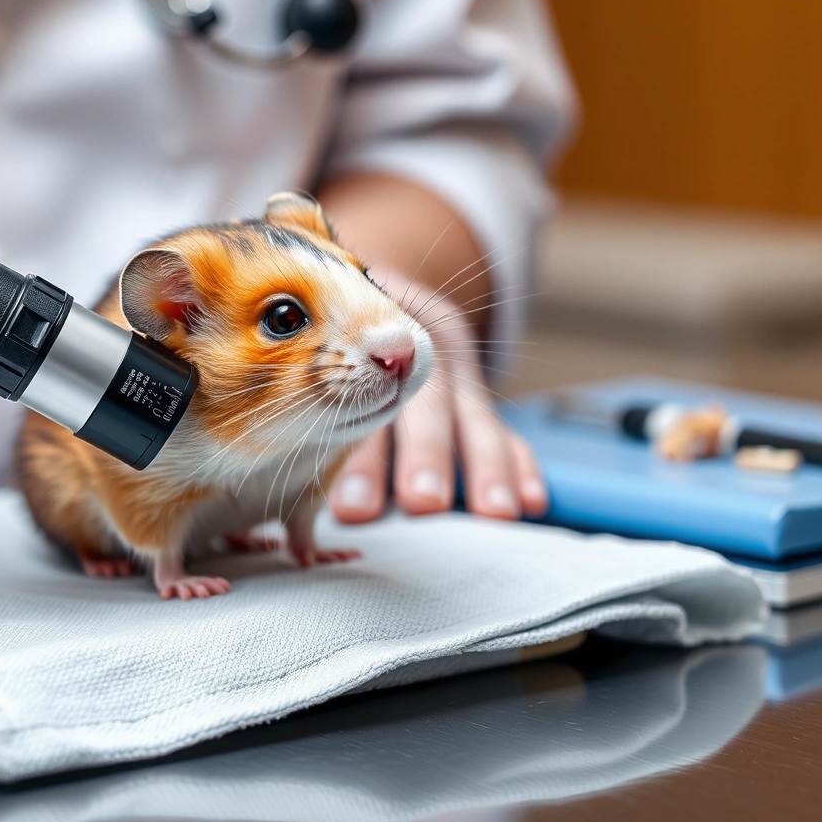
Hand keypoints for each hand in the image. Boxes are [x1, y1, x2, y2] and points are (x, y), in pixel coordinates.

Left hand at [327, 267, 548, 522]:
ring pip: (475, 417)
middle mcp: (416, 355)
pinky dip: (522, 464)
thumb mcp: (314, 360)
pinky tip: (533, 502)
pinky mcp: (480, 397)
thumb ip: (306, 427)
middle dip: (426, 456)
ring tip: (498, 514)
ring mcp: (456, 376)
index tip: (350, 510)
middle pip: (424, 405)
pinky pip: (508, 429)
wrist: (382, 295)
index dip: (360, 459)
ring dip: (487, 467)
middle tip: (424, 503)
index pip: (361, 407)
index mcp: (365, 345)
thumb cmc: (331, 345)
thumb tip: (288, 527)